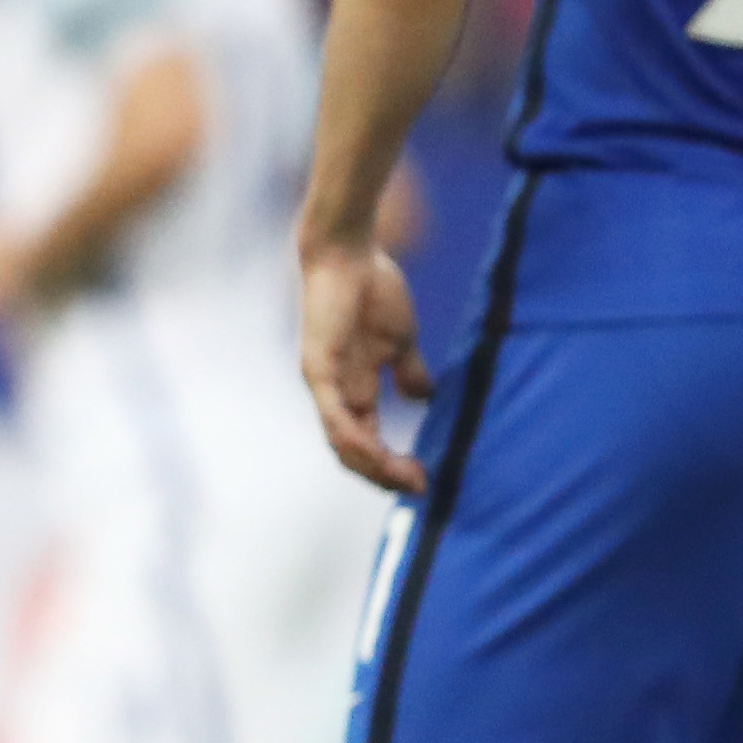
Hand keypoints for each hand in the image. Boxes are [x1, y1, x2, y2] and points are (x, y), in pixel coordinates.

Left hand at [300, 239, 432, 495]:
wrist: (350, 253)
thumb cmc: (372, 290)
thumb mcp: (400, 341)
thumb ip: (409, 372)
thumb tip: (424, 400)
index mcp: (353, 391)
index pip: (367, 443)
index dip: (392, 466)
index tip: (425, 480)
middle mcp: (334, 395)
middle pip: (353, 453)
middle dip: (385, 477)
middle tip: (419, 489)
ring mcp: (324, 384)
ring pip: (342, 444)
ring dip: (374, 467)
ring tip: (406, 479)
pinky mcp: (318, 368)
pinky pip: (334, 415)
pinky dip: (354, 439)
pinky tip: (377, 454)